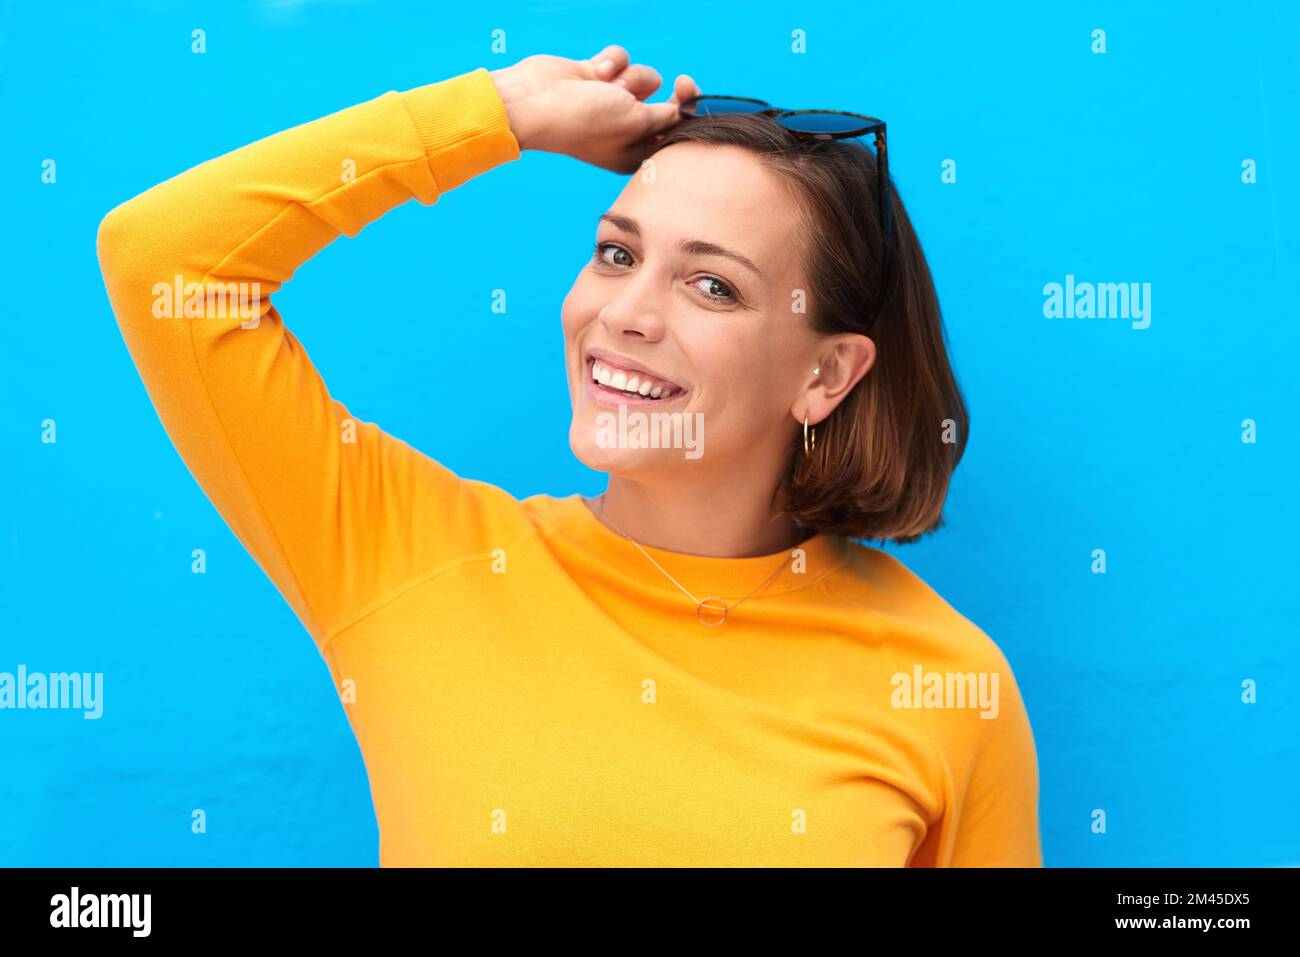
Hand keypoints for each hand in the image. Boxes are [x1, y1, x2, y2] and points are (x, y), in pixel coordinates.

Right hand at [489, 45, 702, 173]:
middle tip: (683, 82)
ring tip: (607, 87)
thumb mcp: (637, 122)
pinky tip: (593, 72)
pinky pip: (620, 62)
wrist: (537, 102)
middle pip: (663, 104)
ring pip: (642, 78)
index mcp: (635, 153)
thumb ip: (666, 116)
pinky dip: (610, 63)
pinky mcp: (598, 78)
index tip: (690, 94)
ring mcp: (610, 103)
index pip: (672, 133)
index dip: (686, 113)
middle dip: (667, 92)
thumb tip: (683, 108)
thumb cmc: (586, 121)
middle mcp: (625, 130)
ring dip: (629, 77)